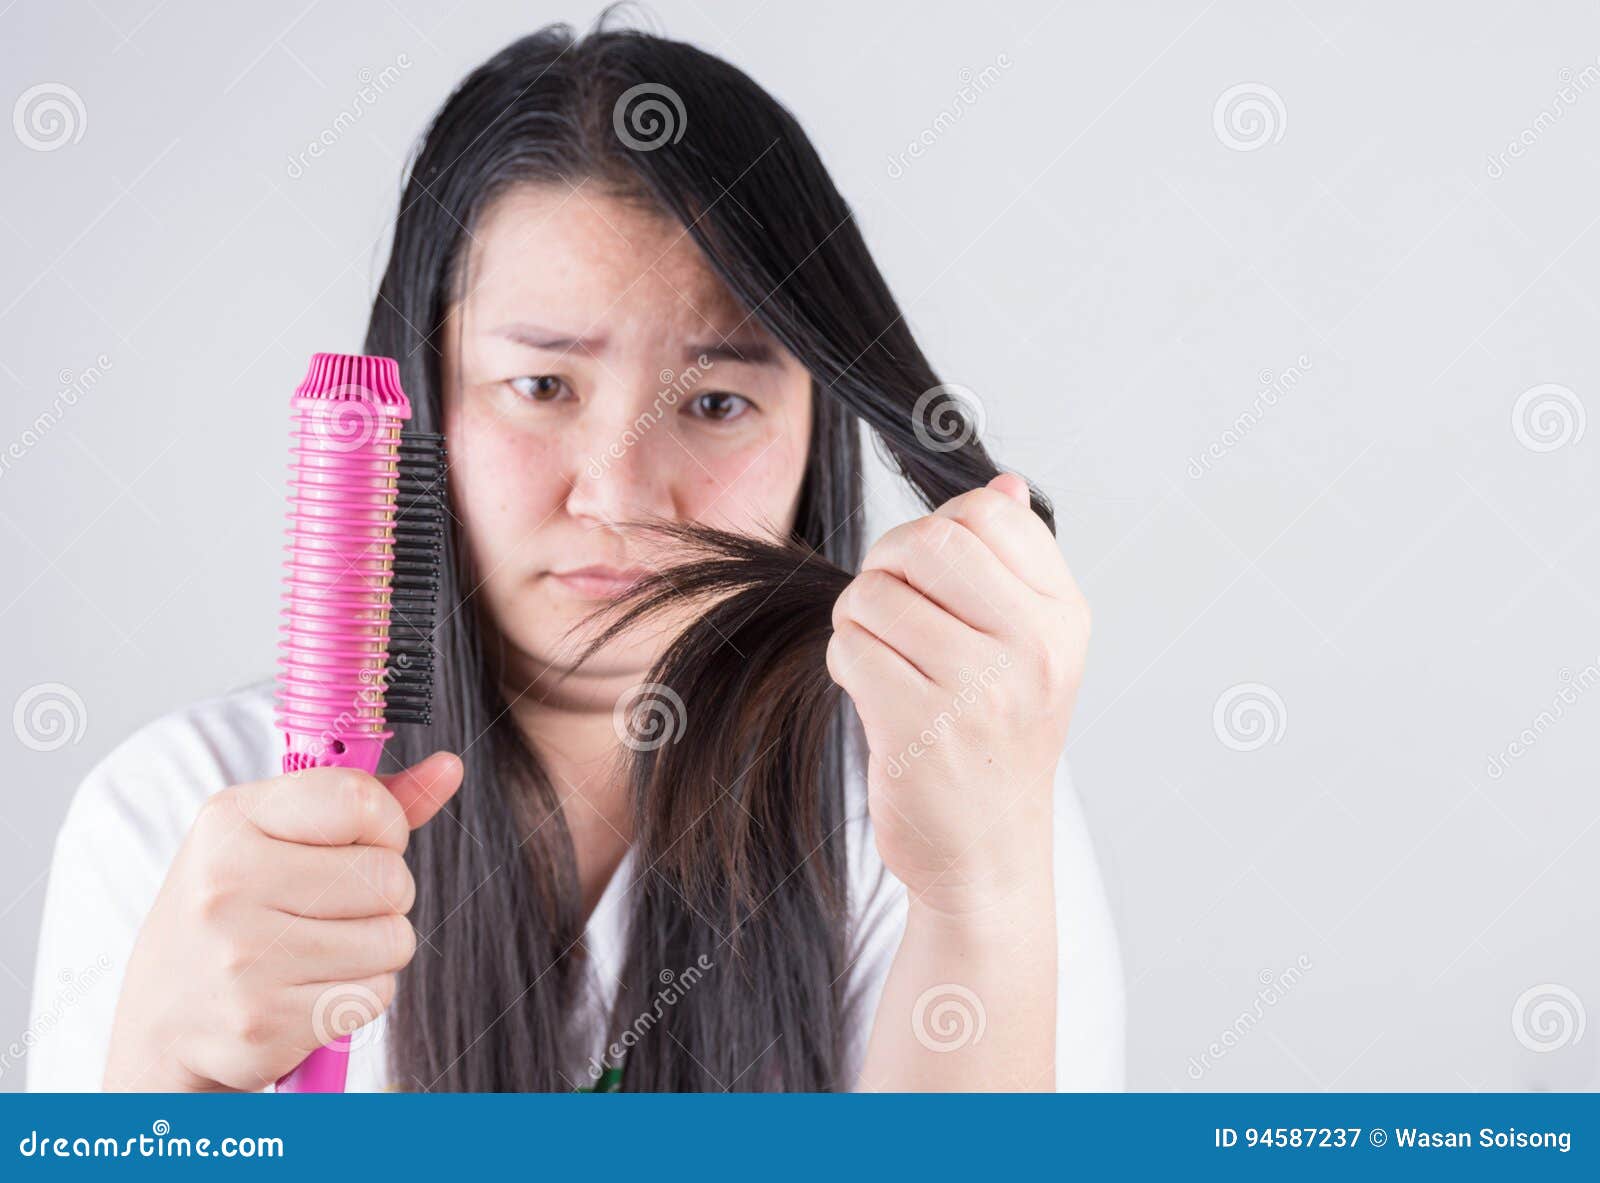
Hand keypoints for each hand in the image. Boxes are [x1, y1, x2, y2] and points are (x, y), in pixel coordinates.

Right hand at [103, 753, 462, 1091]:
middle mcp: (227, 884)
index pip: (359, 799)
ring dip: (374, 948)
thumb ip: (369, 799)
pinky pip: (375, 995)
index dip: (385, 824)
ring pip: (393, 939)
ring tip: (318, 950)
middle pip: (389, 877)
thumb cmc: (239, 909)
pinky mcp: (264, 1022)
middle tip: (332, 906)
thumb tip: (451, 767)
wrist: (165, 1020)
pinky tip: (307, 990)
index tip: (364, 840)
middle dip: (383, 894)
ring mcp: (242, 957)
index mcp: (230, 820)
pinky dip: (357, 995)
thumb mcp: (280, 835)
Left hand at [826, 474, 1088, 917]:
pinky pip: (850, 649)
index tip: (933, 574)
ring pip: (875, 595)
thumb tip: (999, 482)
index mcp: (1062, 616)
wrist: (987, 854)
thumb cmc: (996, 741)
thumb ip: (1011, 565)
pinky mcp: (919, 727)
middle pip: (926, 541)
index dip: (938, 528)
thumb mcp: (1029, 650)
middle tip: (890, 607)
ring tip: (886, 661)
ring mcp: (978, 688)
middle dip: (887, 564)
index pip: (988, 511)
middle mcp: (1032, 647)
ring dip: (859, 622)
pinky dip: (846, 664)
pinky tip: (875, 694)